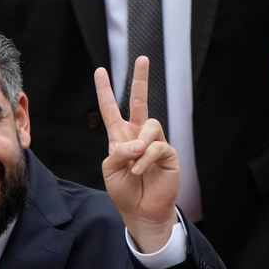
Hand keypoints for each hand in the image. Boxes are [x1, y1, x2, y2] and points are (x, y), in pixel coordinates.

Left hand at [94, 56, 180, 252]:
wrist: (141, 210)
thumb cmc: (124, 190)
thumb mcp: (110, 170)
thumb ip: (116, 153)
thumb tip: (136, 143)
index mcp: (120, 137)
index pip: (111, 109)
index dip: (105, 91)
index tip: (100, 71)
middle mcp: (138, 135)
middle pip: (141, 101)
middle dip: (141, 79)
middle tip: (142, 58)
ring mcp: (154, 142)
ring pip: (150, 126)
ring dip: (138, 147)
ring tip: (133, 166)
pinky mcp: (168, 153)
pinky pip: (157, 146)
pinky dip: (146, 159)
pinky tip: (140, 171)